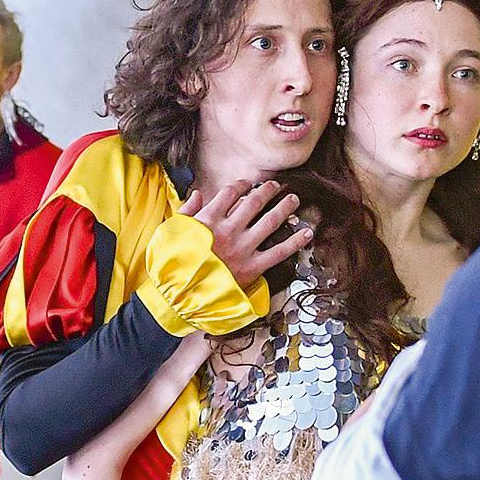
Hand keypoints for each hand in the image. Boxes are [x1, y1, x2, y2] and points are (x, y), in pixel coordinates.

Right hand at [181, 179, 308, 287]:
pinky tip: (306, 232)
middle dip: (268, 190)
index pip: (230, 193)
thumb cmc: (173, 265)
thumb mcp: (172, 232)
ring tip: (293, 199)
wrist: (179, 296)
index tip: (248, 183)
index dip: (242, 185)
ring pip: (270, 221)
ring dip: (285, 207)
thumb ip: (186, 210)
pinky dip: (295, 241)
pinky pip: (279, 252)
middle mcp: (228, 230)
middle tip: (276, 186)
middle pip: (254, 202)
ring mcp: (242, 249)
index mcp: (208, 219)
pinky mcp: (252, 268)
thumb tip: (197, 193)